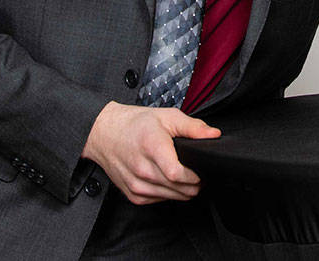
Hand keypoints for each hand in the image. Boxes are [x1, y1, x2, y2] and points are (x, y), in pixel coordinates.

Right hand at [82, 101, 220, 204]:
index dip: (194, 176)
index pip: (177, 174)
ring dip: (182, 190)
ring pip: (171, 197)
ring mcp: (136, 184)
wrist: (104, 134)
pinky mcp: (133, 194)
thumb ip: (193, 127)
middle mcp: (142, 169)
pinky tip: (166, 179)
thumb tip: (214, 135)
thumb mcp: (167, 117)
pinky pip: (159, 200)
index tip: (200, 170)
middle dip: (193, 184)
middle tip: (195, 172)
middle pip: (178, 189)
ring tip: (183, 175)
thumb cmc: (135, 124)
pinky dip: (168, 193)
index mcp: (152, 148)